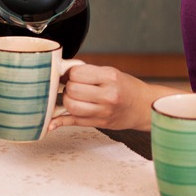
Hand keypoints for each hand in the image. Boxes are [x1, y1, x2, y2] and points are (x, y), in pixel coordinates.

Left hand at [50, 65, 169, 132]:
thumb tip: (62, 72)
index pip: (76, 74)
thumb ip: (88, 72)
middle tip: (74, 87)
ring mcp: (103, 111)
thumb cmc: (126, 87)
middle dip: (68, 87)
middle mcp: (107, 95)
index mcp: (110, 77)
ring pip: (71, 106)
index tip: (71, 75)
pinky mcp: (100, 123)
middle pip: (72, 90)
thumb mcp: (111, 73)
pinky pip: (74, 122)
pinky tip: (51, 123)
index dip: (69, 74)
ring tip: (74, 97)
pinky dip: (60, 122)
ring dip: (67, 100)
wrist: (144, 106)